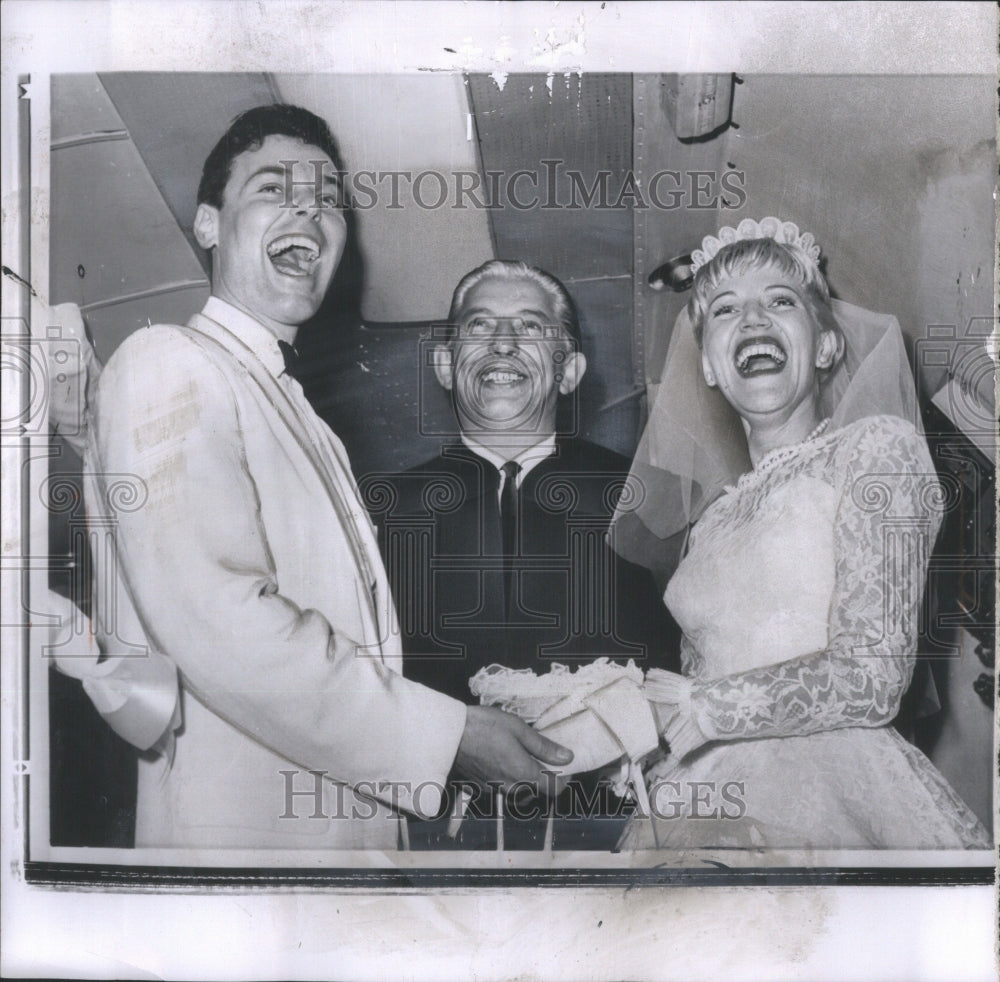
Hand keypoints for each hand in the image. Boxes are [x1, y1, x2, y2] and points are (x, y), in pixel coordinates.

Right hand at [454, 705, 572, 797]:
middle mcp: (512, 788)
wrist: (448, 735)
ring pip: (520, 793)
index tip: (564, 765)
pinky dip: (509, 780)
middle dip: (545, 779)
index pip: (554, 789)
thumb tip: (568, 757)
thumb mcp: (518, 729)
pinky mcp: (481, 789)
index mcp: (524, 774)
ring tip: (524, 761)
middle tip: (543, 758)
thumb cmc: (484, 727)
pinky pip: (503, 790)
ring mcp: (495, 791)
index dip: (564, 778)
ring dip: (527, 782)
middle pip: (537, 793)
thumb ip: (544, 746)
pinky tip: (503, 762)